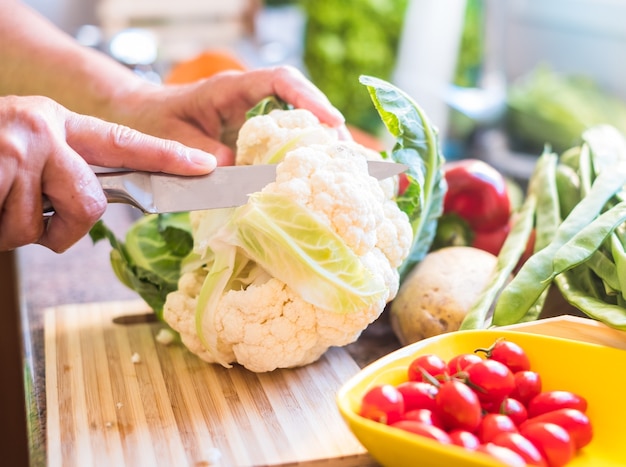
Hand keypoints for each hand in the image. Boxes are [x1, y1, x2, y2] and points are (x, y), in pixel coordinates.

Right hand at [0, 95, 215, 251]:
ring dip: (14, 230)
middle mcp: (43, 129)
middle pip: (91, 204)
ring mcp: (16, 148)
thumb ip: (66, 171)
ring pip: (42, 227)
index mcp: (58, 122)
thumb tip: (96, 203)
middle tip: (30, 214)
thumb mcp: (27, 152)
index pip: (125, 141)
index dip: (167, 156)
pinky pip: (11, 231)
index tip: (204, 165)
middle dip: (63, 227)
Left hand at [108, 65, 348, 165]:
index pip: (279, 80)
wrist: (142, 118)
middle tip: (346, 152)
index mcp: (231, 89)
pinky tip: (317, 172)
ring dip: (319, 138)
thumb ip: (201, 154)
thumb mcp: (172, 140)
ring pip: (296, 118)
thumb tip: (236, 172)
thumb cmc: (154, 123)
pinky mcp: (254, 133)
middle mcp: (249, 98)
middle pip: (299, 98)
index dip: (308, 98)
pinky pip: (285, 136)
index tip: (329, 121)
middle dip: (325, 121)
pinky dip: (303, 151)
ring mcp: (253, 114)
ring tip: (341, 164)